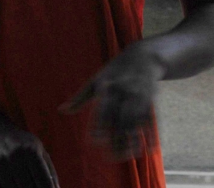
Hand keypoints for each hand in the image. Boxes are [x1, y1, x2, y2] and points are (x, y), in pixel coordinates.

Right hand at [0, 123, 59, 187]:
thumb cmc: (23, 146)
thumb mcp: (39, 151)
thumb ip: (49, 171)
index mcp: (32, 150)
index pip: (43, 180)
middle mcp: (16, 155)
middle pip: (28, 187)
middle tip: (34, 187)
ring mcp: (0, 162)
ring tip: (22, 185)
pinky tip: (12, 185)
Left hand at [60, 43, 164, 159]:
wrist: (143, 55)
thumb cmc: (114, 71)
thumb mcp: (96, 80)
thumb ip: (80, 97)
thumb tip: (61, 110)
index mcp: (108, 87)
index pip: (103, 110)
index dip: (100, 126)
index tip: (96, 141)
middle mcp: (124, 91)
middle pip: (121, 119)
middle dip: (118, 139)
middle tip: (112, 157)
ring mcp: (139, 95)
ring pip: (137, 122)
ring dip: (135, 140)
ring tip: (129, 156)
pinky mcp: (151, 99)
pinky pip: (152, 119)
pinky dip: (152, 134)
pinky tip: (149, 149)